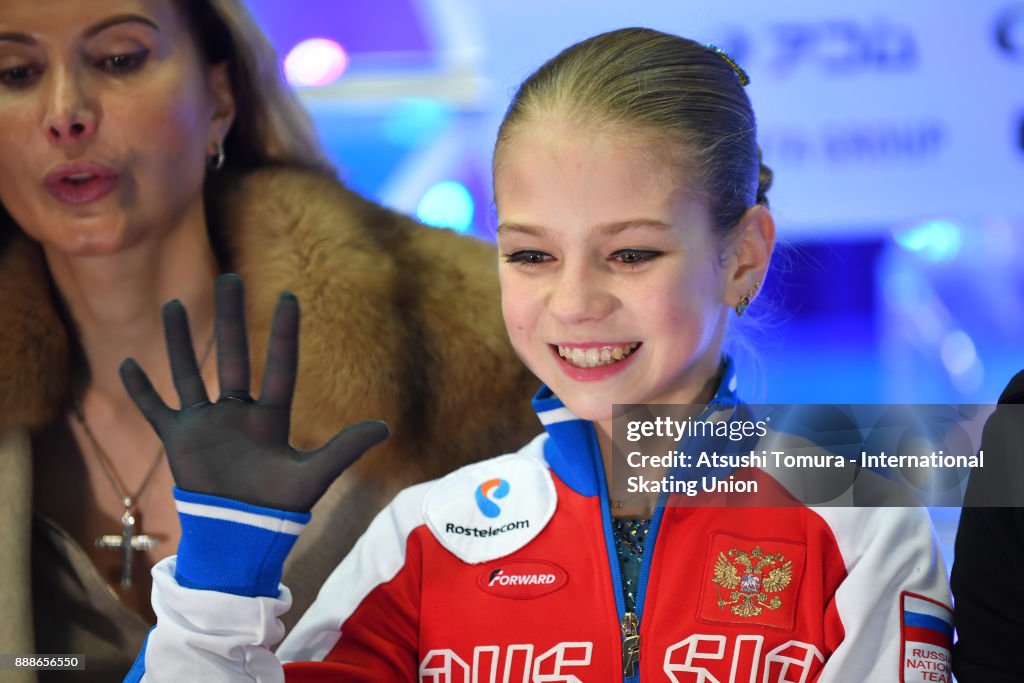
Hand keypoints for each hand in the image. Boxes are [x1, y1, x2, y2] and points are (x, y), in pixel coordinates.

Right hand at [120, 274, 388, 511]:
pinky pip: (156, 409)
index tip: (288, 296)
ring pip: (189, 372)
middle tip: (228, 276)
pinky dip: (142, 390)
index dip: (283, 333)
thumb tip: (386, 428)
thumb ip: (345, 449)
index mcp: (270, 417)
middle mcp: (237, 413)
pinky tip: (127, 362)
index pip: (279, 366)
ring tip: (172, 303)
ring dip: (178, 340)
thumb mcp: (314, 475)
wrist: (240, 537)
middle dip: (228, 317)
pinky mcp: (179, 441)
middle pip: (231, 355)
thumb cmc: (279, 509)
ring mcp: (206, 424)